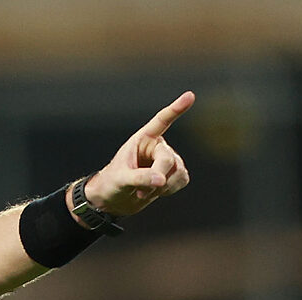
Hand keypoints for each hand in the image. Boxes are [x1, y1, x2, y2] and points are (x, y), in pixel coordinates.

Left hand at [85, 91, 194, 216]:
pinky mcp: (175, 175)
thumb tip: (161, 180)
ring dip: (162, 187)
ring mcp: (169, 160)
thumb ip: (140, 178)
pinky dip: (169, 190)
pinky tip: (155, 192)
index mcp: (143, 139)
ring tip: (142, 192)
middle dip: (157, 176)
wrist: (114, 200)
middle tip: (141, 192)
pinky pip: (182, 180)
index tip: (190, 95)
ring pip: (178, 172)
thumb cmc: (111, 184)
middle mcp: (158, 147)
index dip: (176, 109)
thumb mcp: (121, 179)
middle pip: (168, 159)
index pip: (161, 121)